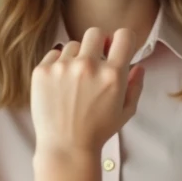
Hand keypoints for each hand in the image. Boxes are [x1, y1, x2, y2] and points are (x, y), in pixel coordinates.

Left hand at [30, 27, 146, 156]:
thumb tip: (138, 66)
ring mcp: (63, 67)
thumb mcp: (126, 111)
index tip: (116, 49)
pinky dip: (58, 65)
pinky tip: (60, 84)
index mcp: (112, 74)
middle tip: (94, 62)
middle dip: (97, 44)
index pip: (123, 35)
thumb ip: (135, 86)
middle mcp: (88, 66)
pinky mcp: (43, 71)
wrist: (65, 147)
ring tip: (74, 81)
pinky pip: (53, 54)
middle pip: (95, 33)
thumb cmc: (98, 131)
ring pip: (73, 45)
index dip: (122, 41)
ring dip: (76, 58)